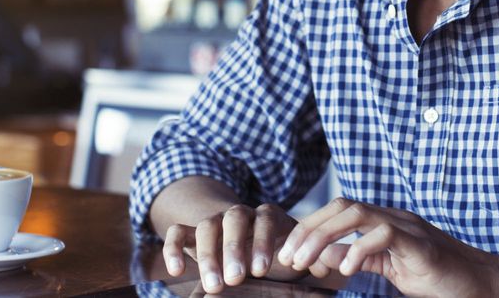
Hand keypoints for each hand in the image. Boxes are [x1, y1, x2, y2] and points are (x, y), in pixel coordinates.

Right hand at [162, 202, 325, 293]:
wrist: (244, 241)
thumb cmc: (275, 253)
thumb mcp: (292, 257)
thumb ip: (309, 260)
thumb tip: (325, 267)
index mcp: (267, 215)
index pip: (265, 218)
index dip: (262, 241)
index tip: (261, 270)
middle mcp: (239, 213)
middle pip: (234, 220)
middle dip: (233, 249)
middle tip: (234, 279)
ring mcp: (213, 220)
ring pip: (206, 226)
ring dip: (206, 255)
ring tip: (213, 286)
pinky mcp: (189, 232)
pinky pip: (176, 232)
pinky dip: (173, 248)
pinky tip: (176, 272)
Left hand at [275, 198, 498, 297]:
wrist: (483, 284)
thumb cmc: (438, 279)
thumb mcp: (389, 269)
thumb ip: (361, 259)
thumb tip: (324, 258)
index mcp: (383, 222)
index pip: (338, 211)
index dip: (308, 228)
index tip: (288, 254)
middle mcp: (393, 218)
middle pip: (341, 206)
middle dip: (308, 229)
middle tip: (288, 258)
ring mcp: (408, 227)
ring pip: (357, 213)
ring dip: (324, 236)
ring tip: (307, 263)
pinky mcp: (420, 244)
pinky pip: (384, 234)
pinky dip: (358, 249)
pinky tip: (344, 271)